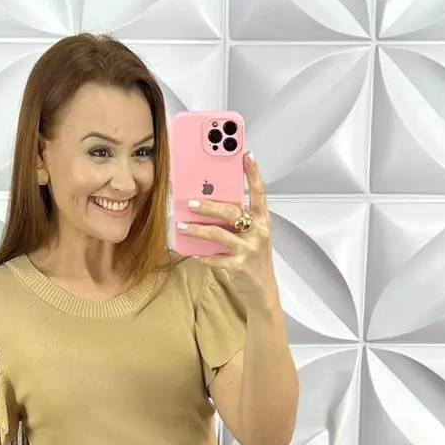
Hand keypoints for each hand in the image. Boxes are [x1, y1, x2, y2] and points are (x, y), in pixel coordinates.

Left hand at [176, 152, 276, 309]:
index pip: (259, 193)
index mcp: (262, 220)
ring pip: (219, 234)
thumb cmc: (254, 258)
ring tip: (181, 226)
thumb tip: (210, 203)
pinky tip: (191, 252)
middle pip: (232, 212)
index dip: (253, 173)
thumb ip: (238, 220)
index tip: (246, 155)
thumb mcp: (252, 235)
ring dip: (197, 229)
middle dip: (209, 206)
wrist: (262, 289)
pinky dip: (201, 255)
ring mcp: (249, 249)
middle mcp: (258, 232)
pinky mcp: (239, 266)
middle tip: (191, 203)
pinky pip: (215, 258)